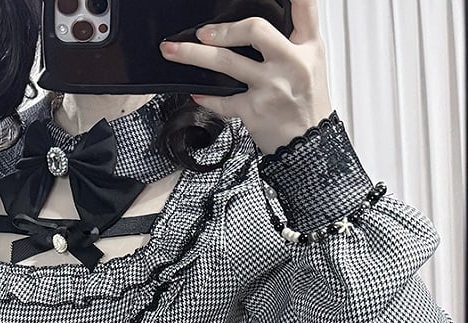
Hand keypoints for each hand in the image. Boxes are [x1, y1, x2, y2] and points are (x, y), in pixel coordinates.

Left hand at [159, 0, 333, 155]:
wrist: (308, 146)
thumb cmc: (307, 104)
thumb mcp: (312, 64)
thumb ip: (293, 39)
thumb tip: (259, 23)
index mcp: (308, 46)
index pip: (305, 6)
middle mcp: (290, 63)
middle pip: (254, 30)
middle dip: (222, 28)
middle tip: (202, 32)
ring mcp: (270, 87)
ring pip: (226, 63)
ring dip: (193, 55)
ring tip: (173, 51)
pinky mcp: (254, 111)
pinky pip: (222, 100)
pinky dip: (206, 97)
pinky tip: (196, 92)